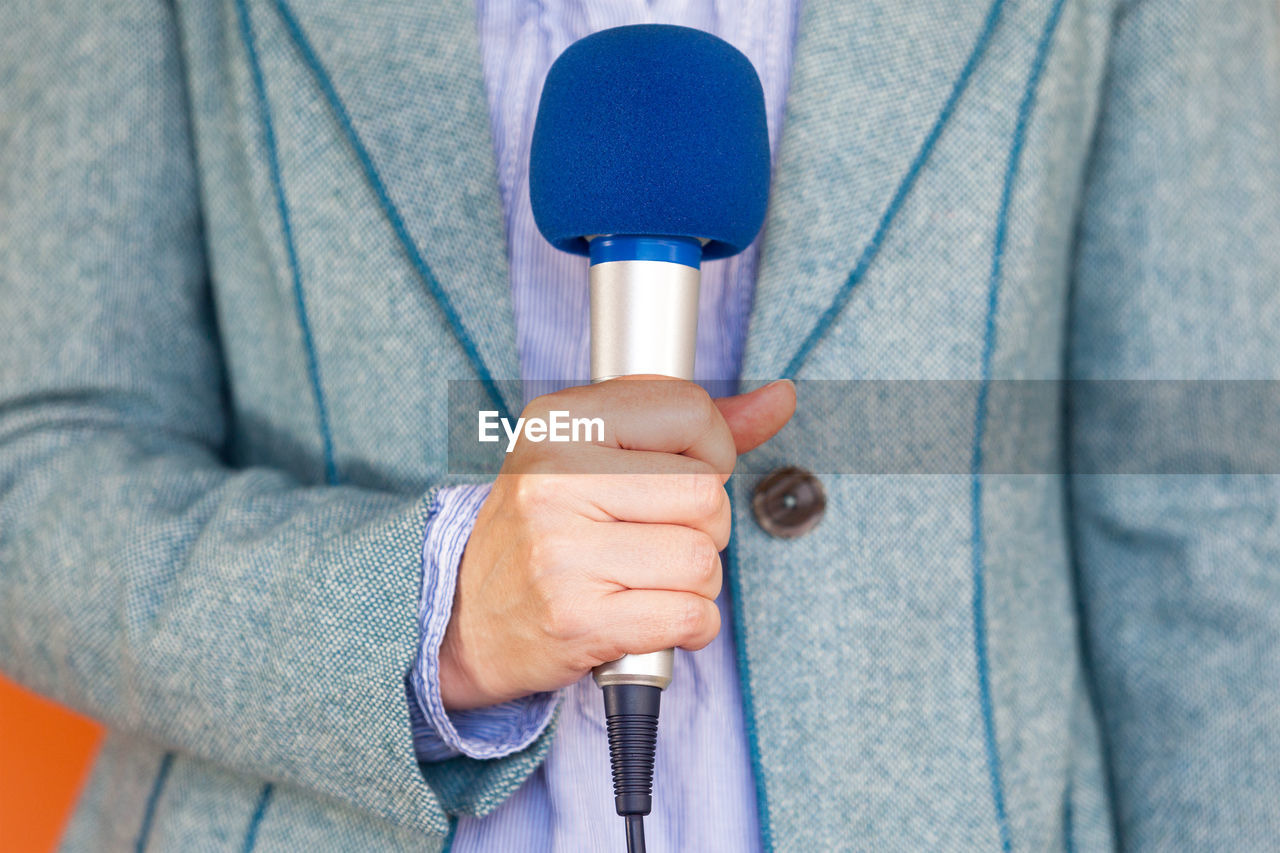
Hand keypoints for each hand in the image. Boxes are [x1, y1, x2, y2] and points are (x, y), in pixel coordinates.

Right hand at [438, 377, 795, 709]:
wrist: (463, 617)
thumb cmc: (545, 530)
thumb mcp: (598, 454)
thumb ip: (694, 427)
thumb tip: (780, 399)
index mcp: (560, 422)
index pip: (689, 410)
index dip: (710, 451)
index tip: (681, 476)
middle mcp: (553, 479)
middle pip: (706, 494)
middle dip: (703, 527)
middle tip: (653, 539)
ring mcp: (561, 550)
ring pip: (703, 559)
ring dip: (695, 582)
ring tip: (647, 579)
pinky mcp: (575, 618)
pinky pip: (690, 616)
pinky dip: (691, 625)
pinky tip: (653, 617)